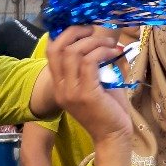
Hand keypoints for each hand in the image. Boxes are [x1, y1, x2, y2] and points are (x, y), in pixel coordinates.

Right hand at [46, 26, 131, 142]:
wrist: (113, 136)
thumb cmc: (107, 109)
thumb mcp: (96, 83)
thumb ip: (93, 65)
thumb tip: (103, 42)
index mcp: (59, 85)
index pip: (51, 51)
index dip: (65, 34)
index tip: (84, 29)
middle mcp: (60, 88)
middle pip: (58, 47)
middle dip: (76, 32)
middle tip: (95, 31)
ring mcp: (70, 91)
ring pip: (73, 52)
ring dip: (94, 42)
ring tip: (109, 44)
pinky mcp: (85, 94)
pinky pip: (89, 62)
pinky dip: (102, 52)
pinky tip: (113, 52)